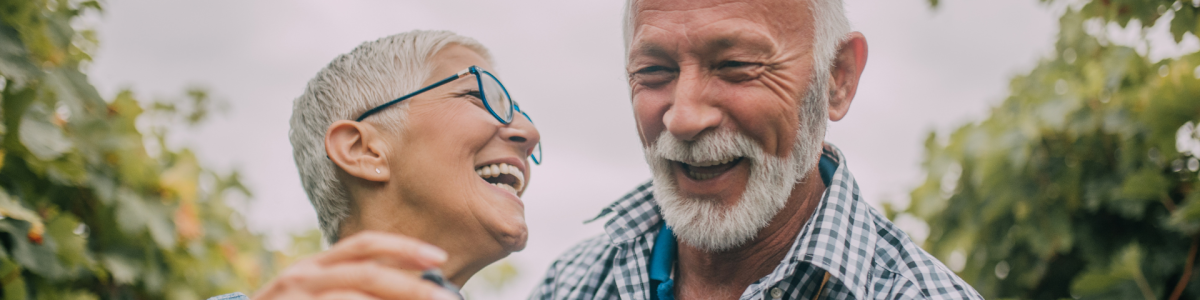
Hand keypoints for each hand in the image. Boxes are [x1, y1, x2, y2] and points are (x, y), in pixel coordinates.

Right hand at [252, 231, 458, 299]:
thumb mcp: (318, 295)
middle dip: (411, 286)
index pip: (363, 245)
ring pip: (354, 298)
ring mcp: (294, 298)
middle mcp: (303, 277)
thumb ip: (353, 289)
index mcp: (315, 267)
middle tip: (445, 298)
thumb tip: (412, 290)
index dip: (402, 248)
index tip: (438, 256)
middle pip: (366, 273)